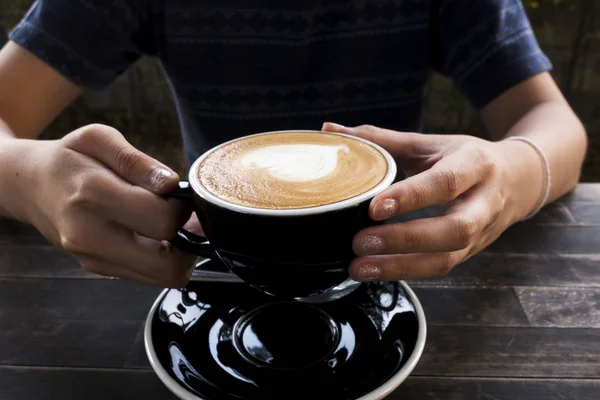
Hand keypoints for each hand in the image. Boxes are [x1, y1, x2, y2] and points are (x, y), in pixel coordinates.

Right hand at [21, 124, 196, 286]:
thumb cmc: (71, 159)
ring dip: (180, 254)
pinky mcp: (99, 268)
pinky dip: (163, 259)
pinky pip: (148, 276)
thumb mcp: (99, 139)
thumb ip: (137, 161)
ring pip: (162, 277)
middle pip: (167, 265)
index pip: (162, 220)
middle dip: (190, 242)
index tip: (180, 194)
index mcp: (93, 197)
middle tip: (188, 218)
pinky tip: (158, 234)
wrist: (32, 186)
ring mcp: (94, 258)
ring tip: (174, 224)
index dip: (184, 208)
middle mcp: (91, 236)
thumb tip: (170, 184)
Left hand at [322, 123, 542, 281]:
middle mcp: (484, 202)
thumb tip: (330, 130)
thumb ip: (382, 139)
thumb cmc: (466, 158)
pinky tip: (374, 271)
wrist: (519, 179)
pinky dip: (406, 272)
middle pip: (453, 229)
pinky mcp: (471, 253)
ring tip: (359, 267)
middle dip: (405, 239)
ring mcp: (481, 232)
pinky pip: (441, 268)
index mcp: (474, 165)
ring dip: (401, 267)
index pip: (444, 183)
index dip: (411, 197)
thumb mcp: (431, 143)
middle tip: (360, 241)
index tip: (373, 207)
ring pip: (448, 258)